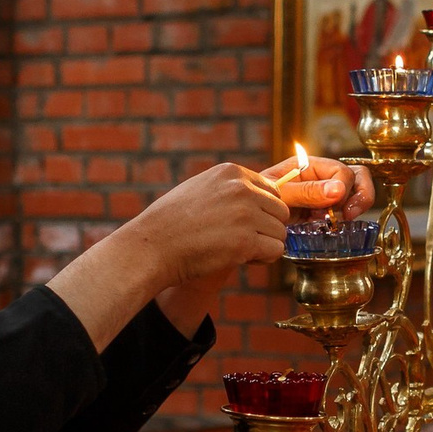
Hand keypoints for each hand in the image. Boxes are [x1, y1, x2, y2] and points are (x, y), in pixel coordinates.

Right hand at [125, 161, 292, 289]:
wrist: (152, 246)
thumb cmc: (171, 222)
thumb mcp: (201, 188)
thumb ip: (230, 189)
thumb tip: (259, 196)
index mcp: (231, 172)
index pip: (272, 190)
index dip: (262, 211)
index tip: (245, 223)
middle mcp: (242, 189)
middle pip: (280, 211)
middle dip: (266, 228)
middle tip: (243, 240)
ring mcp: (245, 215)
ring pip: (280, 232)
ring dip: (265, 245)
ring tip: (239, 249)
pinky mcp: (246, 241)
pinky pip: (276, 251)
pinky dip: (263, 259)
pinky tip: (241, 259)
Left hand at [260, 153, 376, 216]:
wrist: (247, 221)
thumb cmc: (257, 202)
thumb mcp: (280, 195)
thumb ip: (307, 192)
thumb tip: (339, 190)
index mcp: (308, 166)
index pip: (341, 170)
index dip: (343, 187)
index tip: (336, 205)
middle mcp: (320, 176)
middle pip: (357, 177)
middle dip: (359, 195)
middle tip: (348, 215)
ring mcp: (325, 194)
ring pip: (356, 193)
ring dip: (354, 207)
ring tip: (339, 221)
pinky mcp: (325, 211)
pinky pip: (345, 211)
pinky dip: (344, 219)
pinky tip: (329, 226)